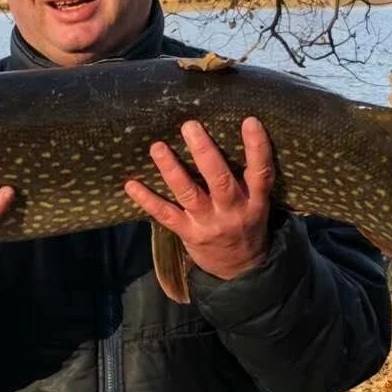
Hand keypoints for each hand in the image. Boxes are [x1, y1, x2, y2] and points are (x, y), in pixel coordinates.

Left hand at [124, 118, 273, 280]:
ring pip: (189, 194)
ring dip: (171, 169)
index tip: (249, 121)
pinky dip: (147, 199)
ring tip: (157, 147)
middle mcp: (233, 212)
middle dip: (204, 152)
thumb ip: (248, 179)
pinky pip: (165, 215)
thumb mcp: (257, 205)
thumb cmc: (247, 225)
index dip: (257, 148)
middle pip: (219, 180)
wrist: (240, 270)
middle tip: (189, 126)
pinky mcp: (188, 234)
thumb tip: (227, 135)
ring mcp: (209, 224)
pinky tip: (131, 184)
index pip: (260, 173)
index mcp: (255, 202)